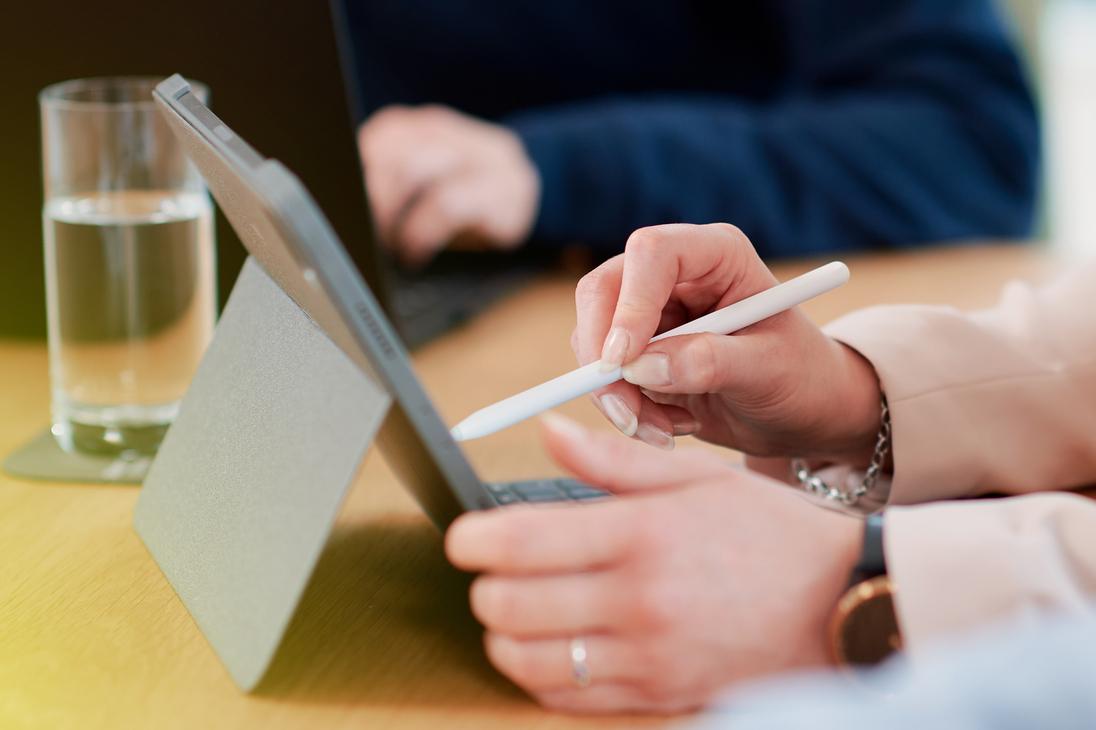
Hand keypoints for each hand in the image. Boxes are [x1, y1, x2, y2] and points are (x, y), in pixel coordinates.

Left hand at [358, 104, 539, 265]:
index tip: (343, 203)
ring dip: (391, 214)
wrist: (543, 193)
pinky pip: (448, 205)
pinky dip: (422, 232)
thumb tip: (347, 208)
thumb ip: (394, 180)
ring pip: (417, 169)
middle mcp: (455, 135)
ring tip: (385, 243)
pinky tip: (415, 252)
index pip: (383, 134)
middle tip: (361, 229)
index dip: (358, 167)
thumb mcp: (431, 181)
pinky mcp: (502, 192)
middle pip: (395, 150)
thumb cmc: (471, 195)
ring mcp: (483, 158)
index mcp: (429, 126)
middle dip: (370, 195)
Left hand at [445, 415, 861, 713]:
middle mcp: (636, 600)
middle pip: (509, 605)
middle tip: (489, 571)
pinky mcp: (658, 696)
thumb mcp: (697, 479)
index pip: (519, 541)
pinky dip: (538, 675)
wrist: (845, 603)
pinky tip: (548, 650)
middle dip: (482, 587)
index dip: (471, 540)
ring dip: (501, 636)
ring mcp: (647, 656)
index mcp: (640, 534)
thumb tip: (546, 431)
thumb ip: (611, 460)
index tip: (462, 537)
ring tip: (511, 612)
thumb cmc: (771, 532)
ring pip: (527, 660)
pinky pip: (568, 699)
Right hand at [572, 223, 881, 463]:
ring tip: (666, 431)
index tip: (623, 361)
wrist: (800, 413)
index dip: (630, 303)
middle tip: (625, 414)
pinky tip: (669, 426)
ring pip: (595, 340)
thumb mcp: (769, 371)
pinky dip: (626, 409)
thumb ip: (711, 362)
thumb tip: (644, 366)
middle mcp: (675, 274)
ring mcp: (650, 311)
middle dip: (605, 358)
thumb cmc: (801, 378)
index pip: (652, 254)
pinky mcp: (635, 351)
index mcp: (717, 256)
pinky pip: (603, 375)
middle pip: (603, 292)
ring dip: (618, 395)